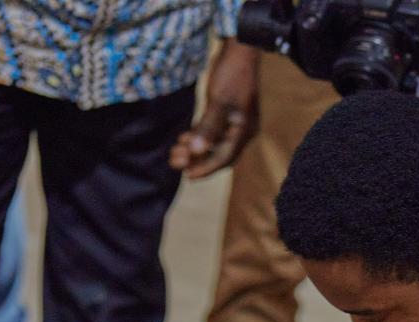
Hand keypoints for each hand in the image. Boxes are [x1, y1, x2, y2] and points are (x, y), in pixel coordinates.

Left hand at [170, 40, 259, 178]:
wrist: (239, 48)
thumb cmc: (232, 74)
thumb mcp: (219, 102)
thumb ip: (208, 128)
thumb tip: (196, 152)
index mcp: (244, 131)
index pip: (224, 158)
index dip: (206, 168)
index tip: (187, 175)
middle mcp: (241, 130)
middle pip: (217, 153)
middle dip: (196, 159)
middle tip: (174, 162)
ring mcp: (234, 121)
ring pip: (213, 143)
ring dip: (194, 148)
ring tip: (174, 151)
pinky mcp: (226, 112)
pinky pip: (211, 131)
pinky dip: (197, 136)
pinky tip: (182, 138)